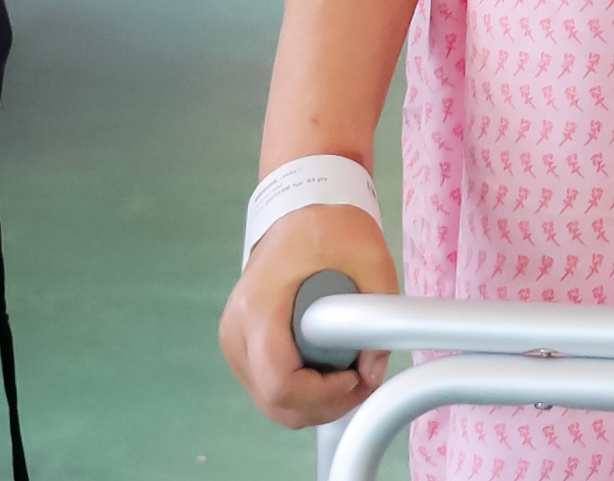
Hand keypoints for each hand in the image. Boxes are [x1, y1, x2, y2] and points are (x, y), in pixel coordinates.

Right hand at [222, 201, 394, 429]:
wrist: (299, 207)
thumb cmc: (329, 227)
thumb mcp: (371, 260)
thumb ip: (379, 316)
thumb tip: (373, 369)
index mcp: (260, 307)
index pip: (281, 382)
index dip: (324, 394)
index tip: (355, 376)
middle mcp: (237, 330)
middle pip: (276, 403)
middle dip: (325, 405)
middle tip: (360, 380)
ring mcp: (234, 341)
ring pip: (273, 403)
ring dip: (314, 402)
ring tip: (348, 373)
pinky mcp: (241, 347)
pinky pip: (270, 389)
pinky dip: (301, 392)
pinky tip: (327, 369)